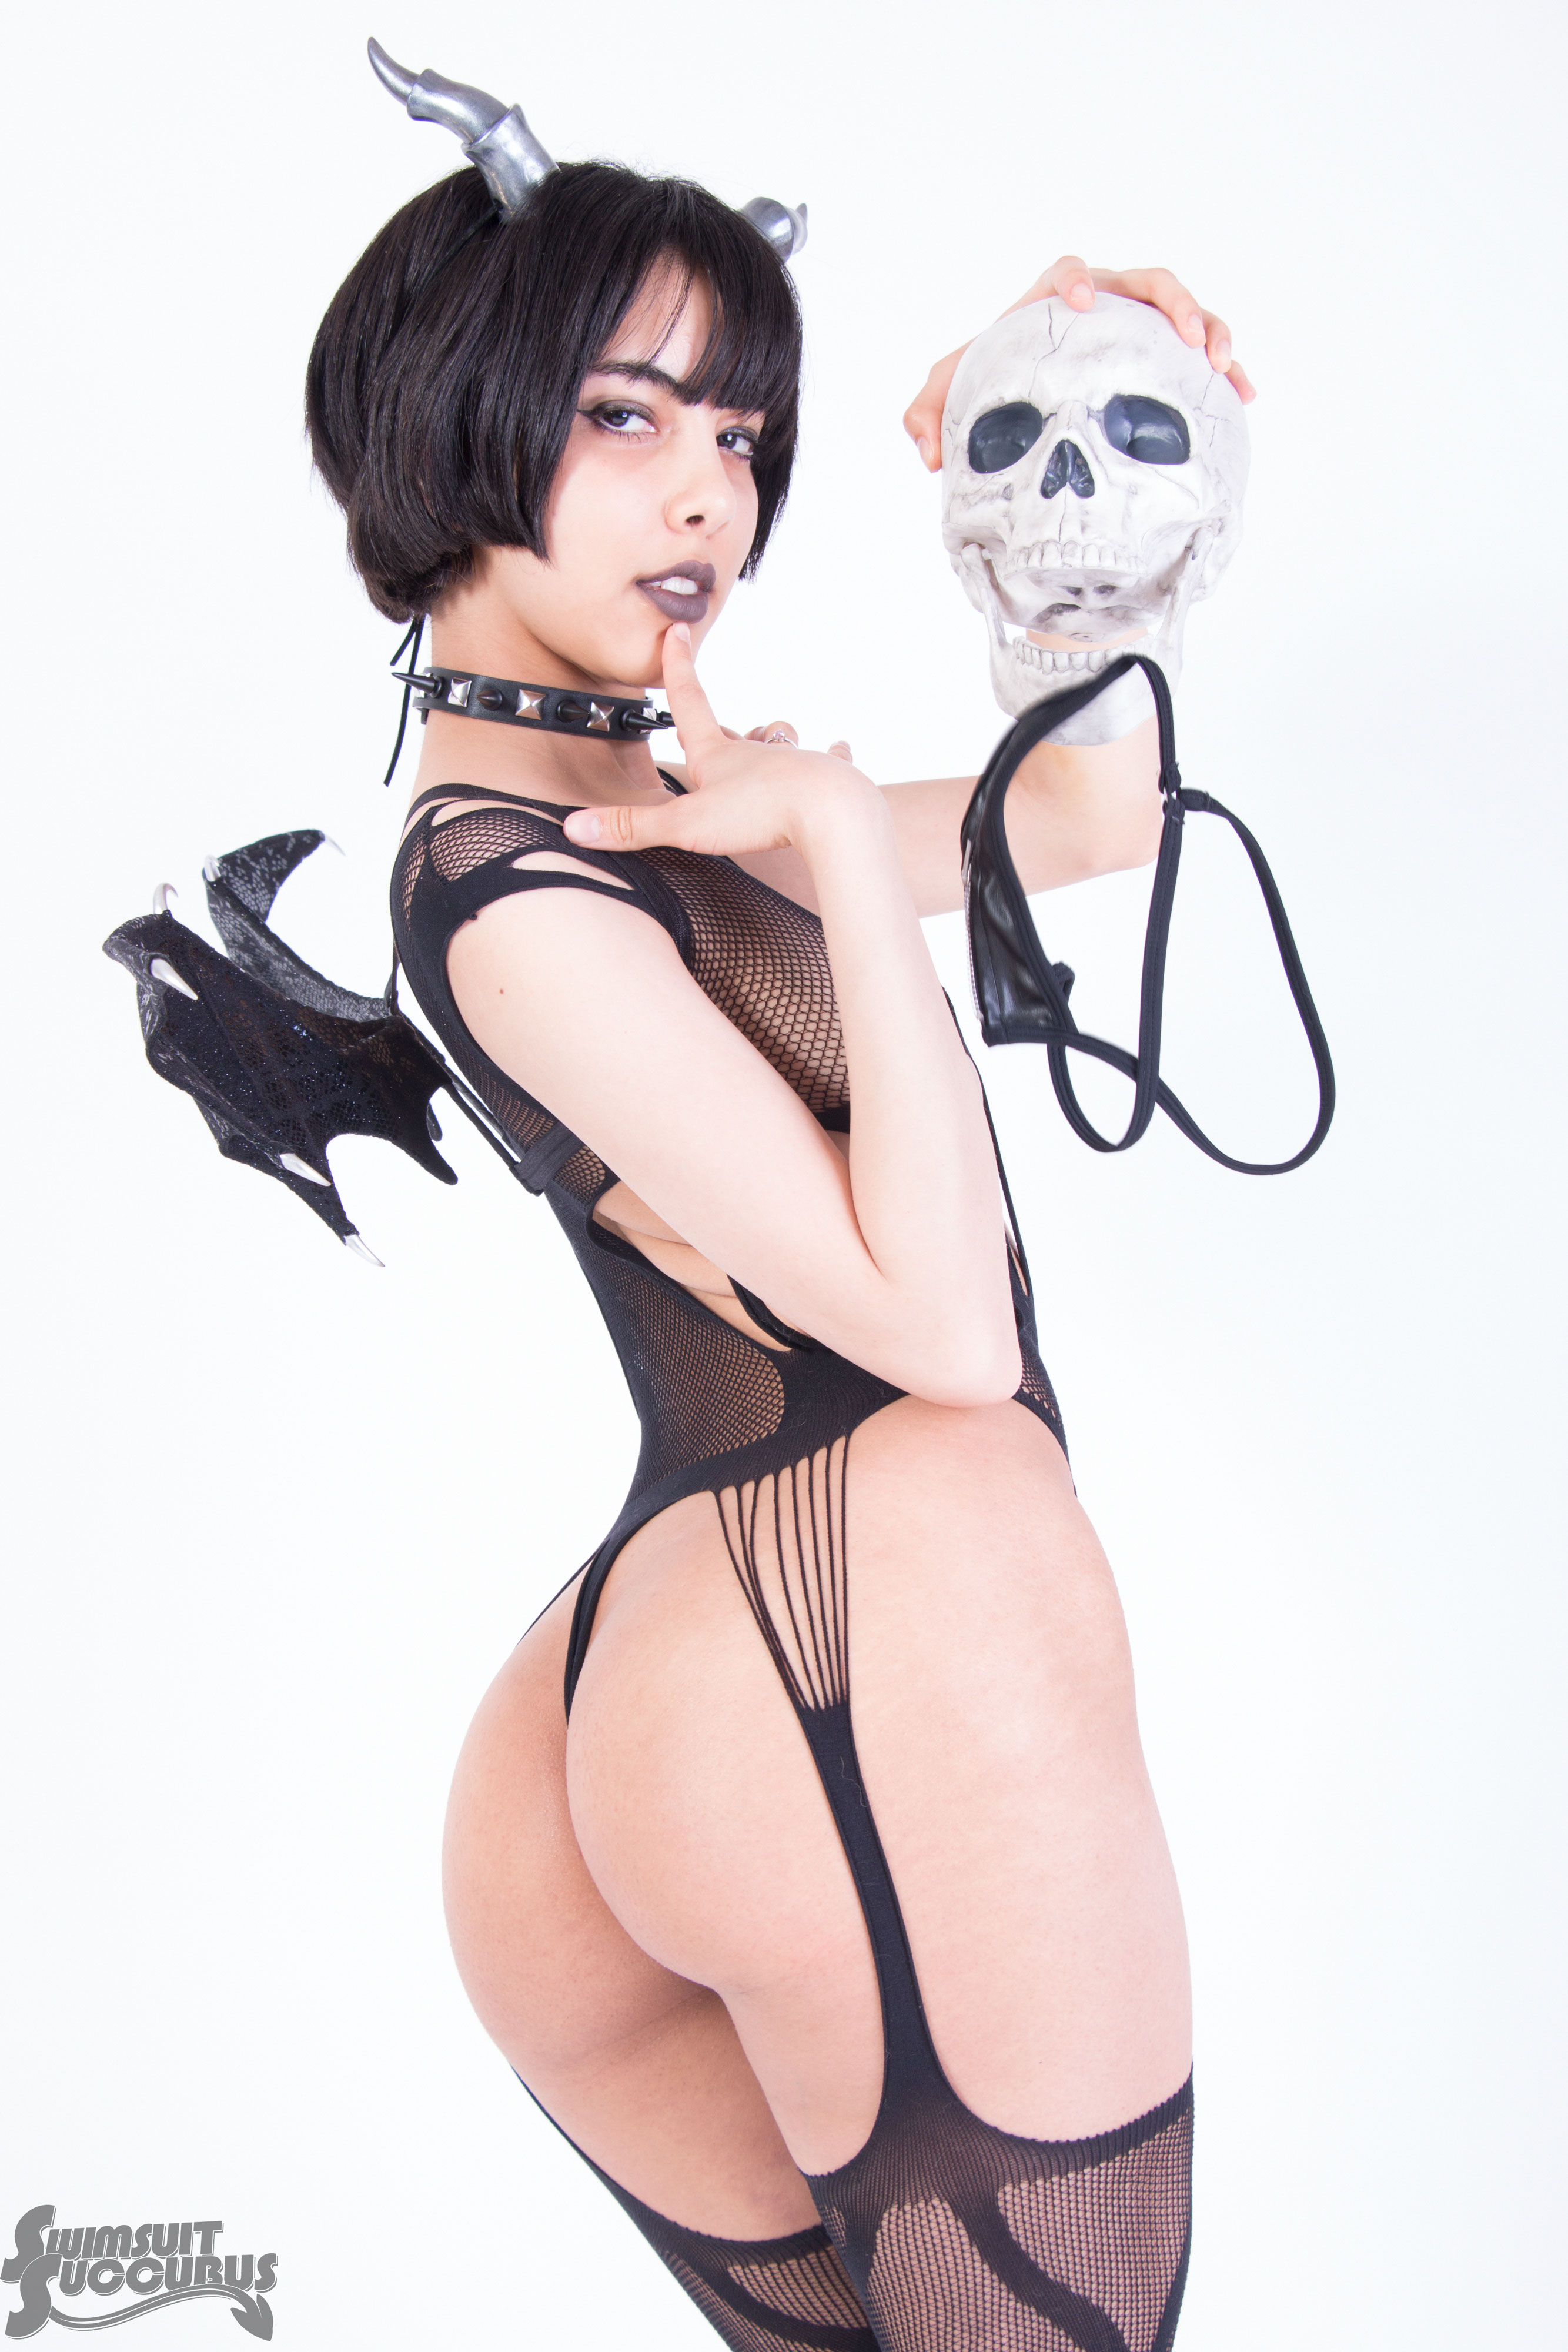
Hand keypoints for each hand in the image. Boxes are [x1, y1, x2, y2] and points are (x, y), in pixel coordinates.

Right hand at [563, 629, 867, 857]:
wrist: (831, 812)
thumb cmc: (760, 814)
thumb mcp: (686, 825)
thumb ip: (633, 827)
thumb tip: (574, 827)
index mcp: (717, 755)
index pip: (689, 701)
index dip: (677, 667)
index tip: (675, 630)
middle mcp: (755, 751)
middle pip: (732, 731)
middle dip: (719, 726)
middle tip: (711, 725)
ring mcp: (795, 761)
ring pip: (778, 739)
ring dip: (771, 737)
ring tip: (769, 739)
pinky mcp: (829, 777)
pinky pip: (833, 759)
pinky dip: (834, 755)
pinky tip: (840, 749)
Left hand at [903, 254, 1255, 473]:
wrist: (1027, 405)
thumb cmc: (991, 388)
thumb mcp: (951, 398)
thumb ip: (925, 414)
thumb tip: (926, 452)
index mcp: (1053, 300)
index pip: (1067, 271)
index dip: (1074, 280)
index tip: (1081, 301)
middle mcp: (1106, 301)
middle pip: (1147, 281)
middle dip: (1171, 303)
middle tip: (1186, 337)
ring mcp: (1140, 325)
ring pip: (1184, 311)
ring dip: (1210, 330)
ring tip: (1221, 364)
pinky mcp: (1164, 354)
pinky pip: (1203, 351)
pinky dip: (1228, 367)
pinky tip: (1244, 393)